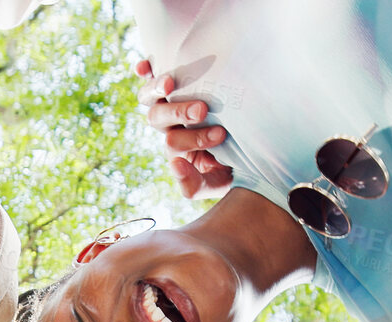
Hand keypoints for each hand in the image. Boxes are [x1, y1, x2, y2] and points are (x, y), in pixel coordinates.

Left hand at [135, 58, 233, 200]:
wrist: (249, 141)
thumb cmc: (233, 163)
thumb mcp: (217, 183)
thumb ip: (194, 185)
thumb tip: (175, 164)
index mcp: (178, 147)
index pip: (175, 144)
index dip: (195, 139)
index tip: (221, 134)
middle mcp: (168, 124)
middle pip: (157, 118)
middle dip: (180, 113)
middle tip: (202, 110)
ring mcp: (166, 101)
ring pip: (149, 97)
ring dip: (157, 89)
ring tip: (170, 84)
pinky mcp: (170, 81)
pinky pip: (150, 74)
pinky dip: (145, 71)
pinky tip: (143, 66)